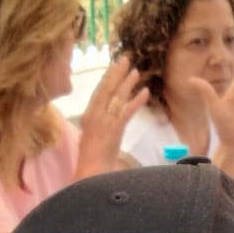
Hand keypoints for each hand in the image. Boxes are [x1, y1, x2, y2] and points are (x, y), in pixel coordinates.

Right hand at [75, 56, 146, 178]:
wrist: (90, 172)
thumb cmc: (90, 160)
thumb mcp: (90, 138)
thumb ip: (98, 127)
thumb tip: (105, 120)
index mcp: (88, 116)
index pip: (99, 92)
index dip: (107, 78)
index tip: (115, 66)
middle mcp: (95, 114)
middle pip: (107, 88)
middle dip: (116, 73)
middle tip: (125, 59)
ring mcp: (105, 120)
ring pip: (117, 96)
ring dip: (127, 82)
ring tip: (136, 71)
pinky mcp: (114, 128)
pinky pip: (127, 110)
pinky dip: (137, 100)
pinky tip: (145, 92)